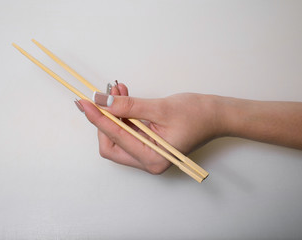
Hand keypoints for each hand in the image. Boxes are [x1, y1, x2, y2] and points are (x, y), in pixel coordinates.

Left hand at [78, 83, 224, 173]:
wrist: (217, 116)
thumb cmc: (197, 114)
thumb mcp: (160, 108)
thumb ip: (128, 106)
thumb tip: (102, 101)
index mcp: (153, 159)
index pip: (115, 138)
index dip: (97, 119)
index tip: (84, 102)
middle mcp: (148, 162)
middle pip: (111, 144)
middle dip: (104, 119)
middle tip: (101, 97)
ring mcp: (148, 155)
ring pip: (118, 137)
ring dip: (113, 113)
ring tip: (116, 90)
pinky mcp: (148, 145)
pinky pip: (128, 131)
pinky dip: (123, 115)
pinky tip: (122, 97)